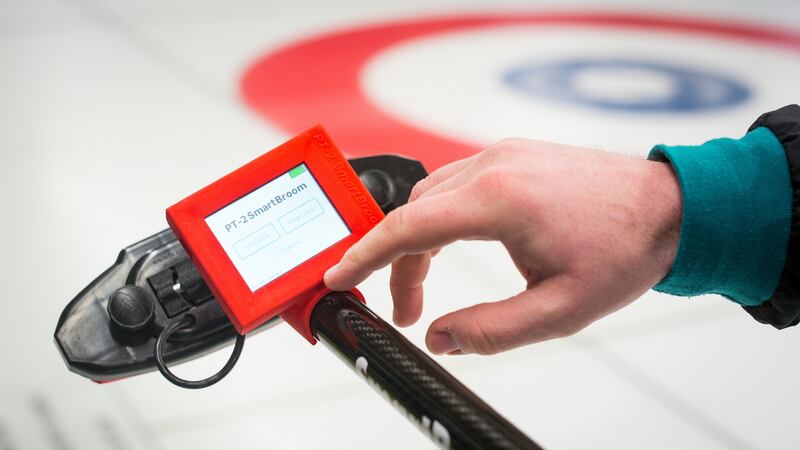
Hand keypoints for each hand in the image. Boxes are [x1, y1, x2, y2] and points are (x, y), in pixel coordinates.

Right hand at [325, 138, 681, 354]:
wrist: (670, 207)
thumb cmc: (624, 250)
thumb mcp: (560, 310)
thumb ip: (491, 330)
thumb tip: (440, 339)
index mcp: (499, 200)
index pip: (407, 227)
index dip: (364, 255)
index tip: (337, 275)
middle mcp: (493, 166)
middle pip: (413, 213)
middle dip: (395, 263)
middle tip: (405, 310)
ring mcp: (502, 154)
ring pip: (431, 197)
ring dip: (418, 241)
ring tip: (426, 288)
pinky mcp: (512, 154)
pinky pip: (455, 184)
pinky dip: (440, 218)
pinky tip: (453, 246)